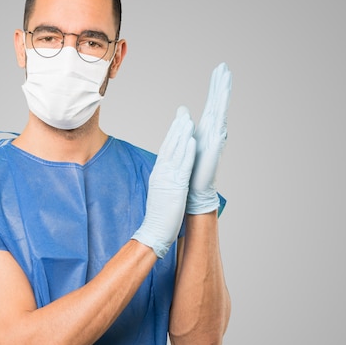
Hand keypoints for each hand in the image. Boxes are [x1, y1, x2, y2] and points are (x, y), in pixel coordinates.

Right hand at [132, 106, 195, 257]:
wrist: (154, 230)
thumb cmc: (159, 215)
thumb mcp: (160, 192)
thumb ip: (164, 180)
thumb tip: (168, 173)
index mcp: (158, 174)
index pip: (165, 150)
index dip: (172, 135)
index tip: (177, 123)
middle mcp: (161, 173)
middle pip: (170, 146)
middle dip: (177, 129)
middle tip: (183, 114)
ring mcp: (168, 179)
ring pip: (176, 153)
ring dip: (183, 136)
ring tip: (189, 121)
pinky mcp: (176, 187)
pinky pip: (183, 167)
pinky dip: (187, 153)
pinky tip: (192, 142)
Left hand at [186, 62, 230, 214]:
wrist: (195, 189)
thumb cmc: (192, 167)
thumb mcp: (186, 141)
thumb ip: (186, 124)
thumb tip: (183, 110)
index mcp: (206, 128)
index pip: (212, 103)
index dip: (215, 87)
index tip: (218, 69)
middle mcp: (214, 130)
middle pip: (218, 102)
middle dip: (221, 84)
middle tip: (224, 66)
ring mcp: (217, 136)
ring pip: (221, 109)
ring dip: (223, 92)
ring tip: (226, 76)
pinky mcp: (215, 143)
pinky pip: (219, 122)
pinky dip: (222, 109)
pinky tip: (223, 98)